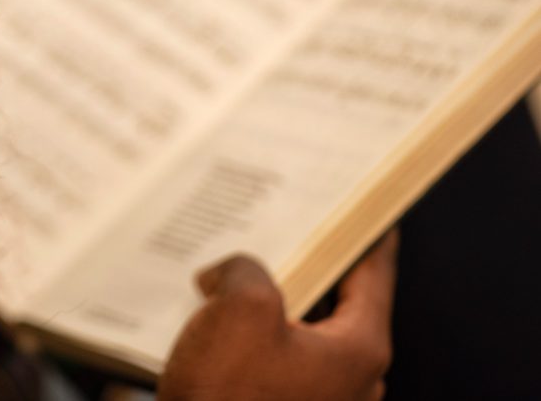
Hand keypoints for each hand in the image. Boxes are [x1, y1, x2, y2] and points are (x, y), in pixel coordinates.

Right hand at [158, 231, 398, 400]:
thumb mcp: (241, 307)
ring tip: (236, 265)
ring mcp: (314, 399)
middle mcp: (347, 378)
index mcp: (358, 350)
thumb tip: (226, 276)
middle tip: (287, 224)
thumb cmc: (228, 398)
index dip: (367, 233)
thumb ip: (245, 269)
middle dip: (307, 261)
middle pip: (336, 299)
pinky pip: (272, 356)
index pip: (374, 275)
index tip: (370, 207)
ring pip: (298, 328)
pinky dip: (250, 331)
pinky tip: (215, 312)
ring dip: (269, 298)